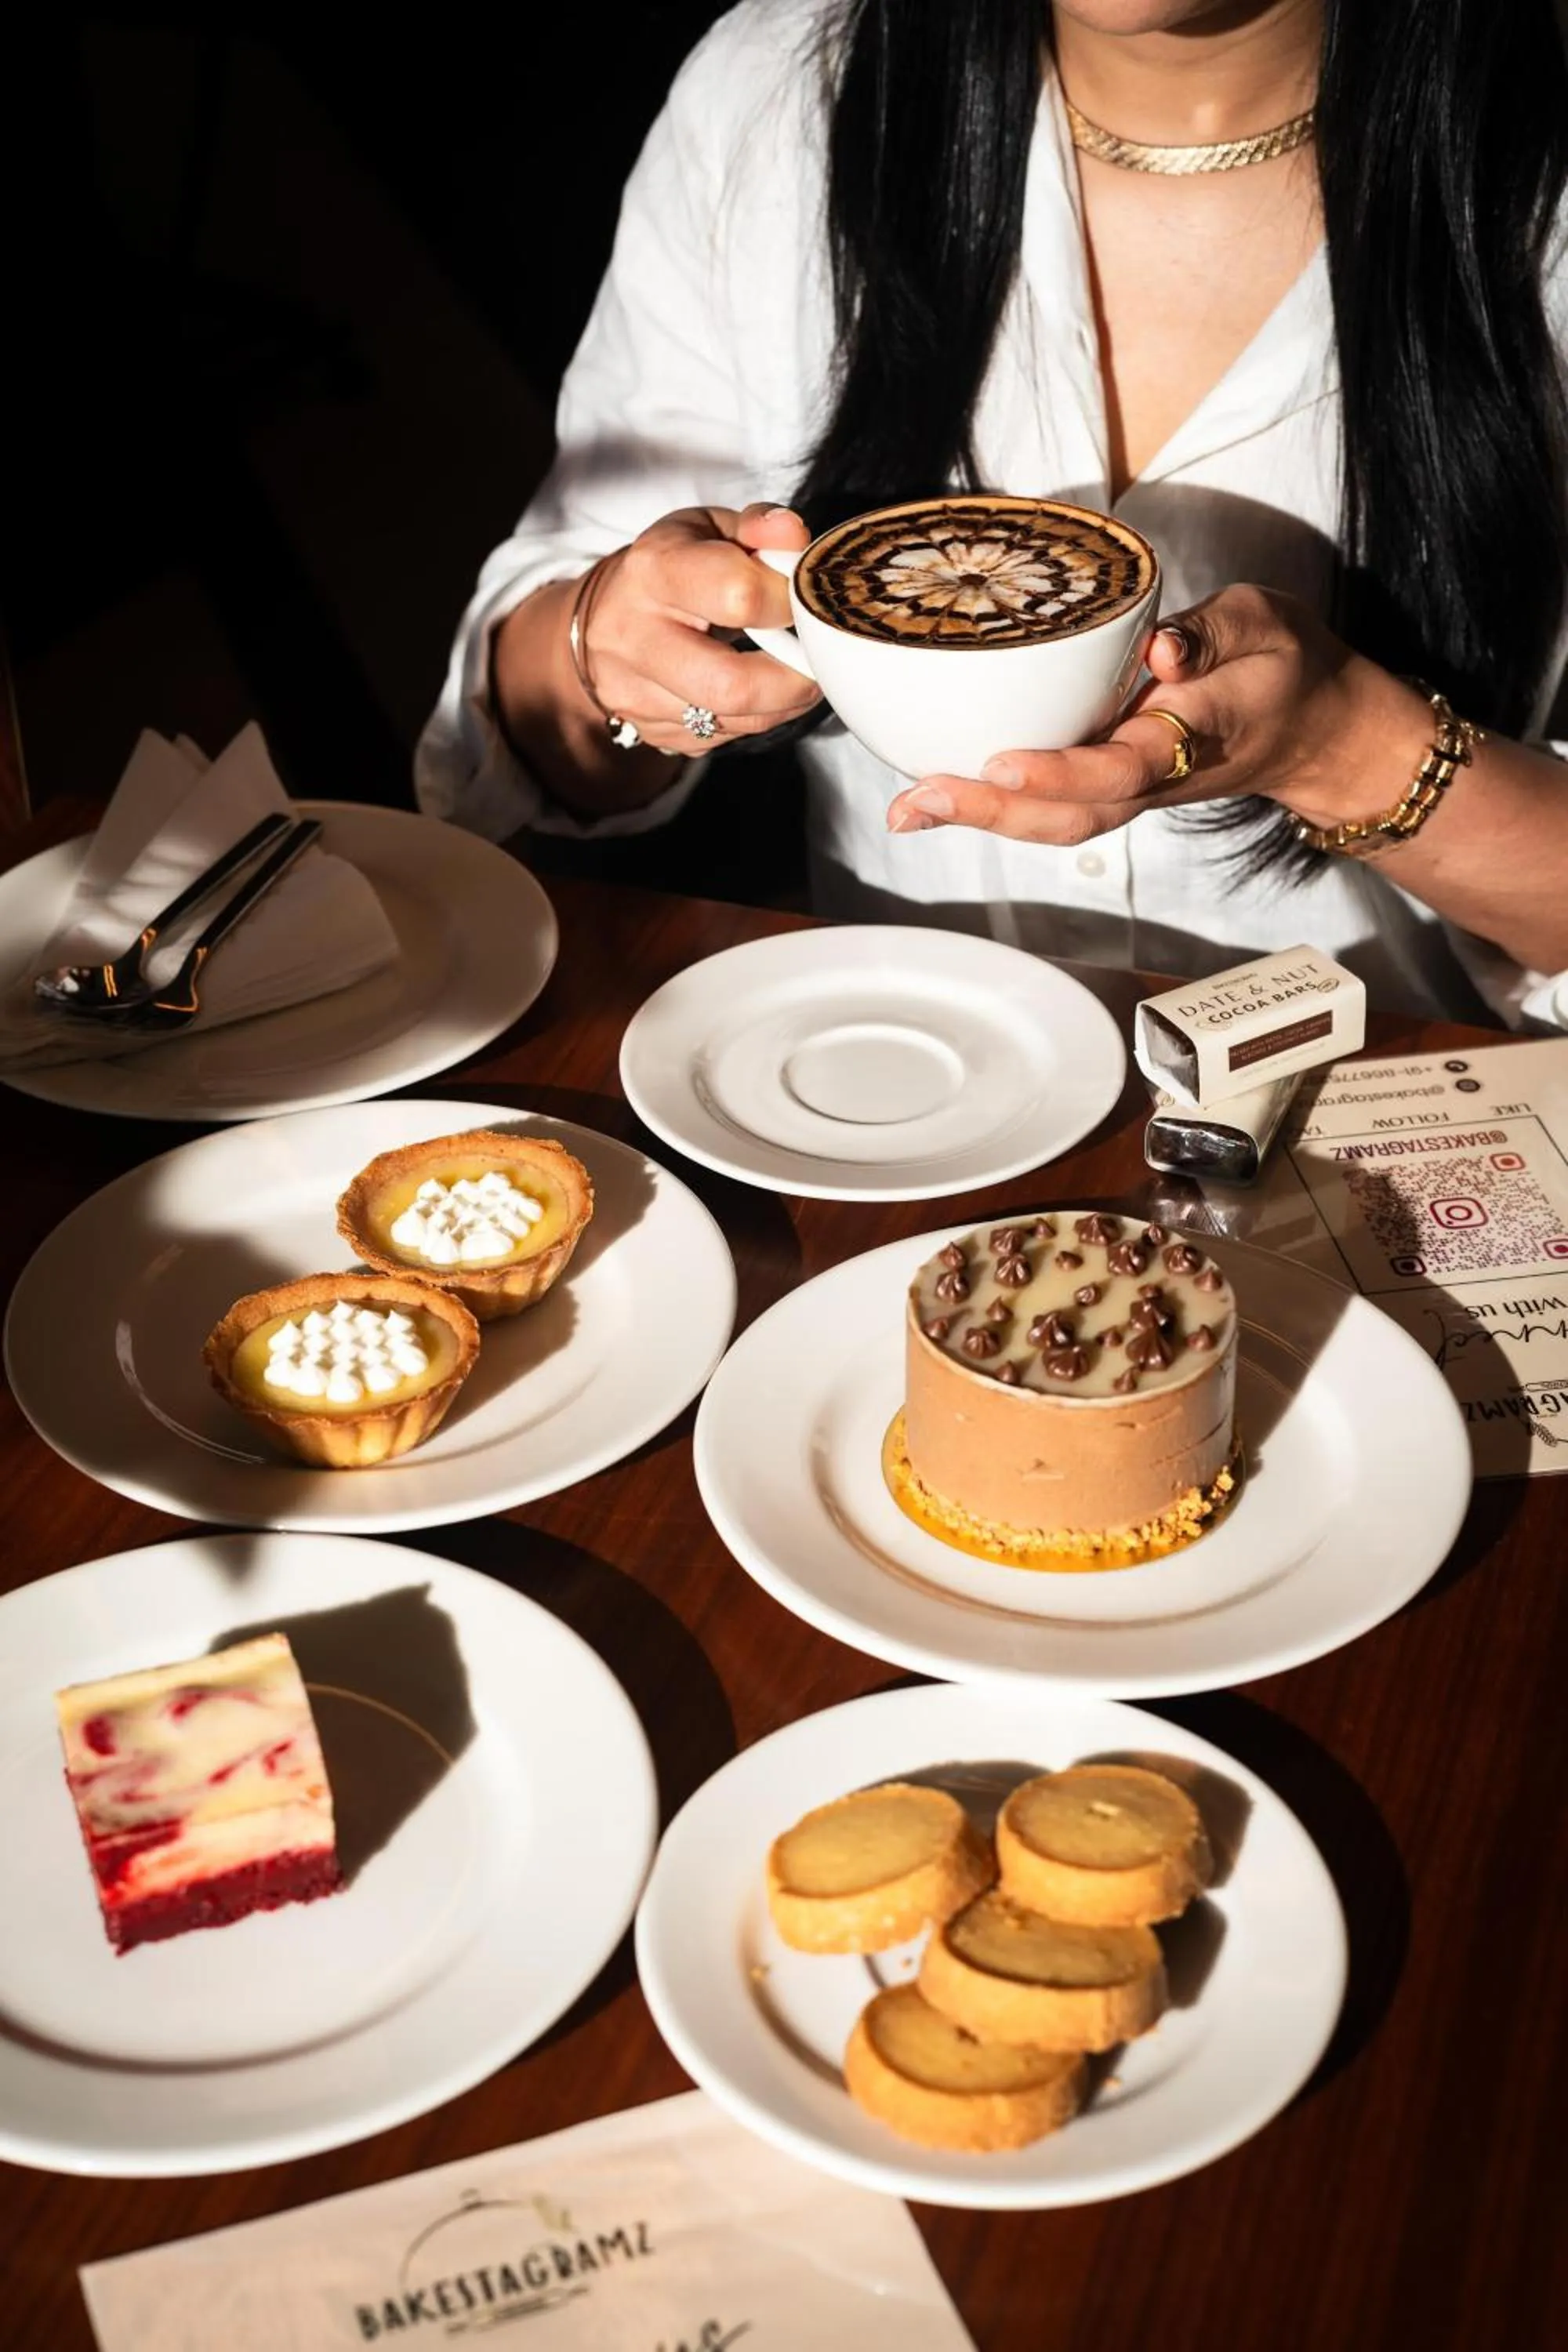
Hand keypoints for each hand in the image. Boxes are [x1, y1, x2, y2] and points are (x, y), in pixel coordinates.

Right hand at [576, 503, 820, 752]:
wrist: (604, 618)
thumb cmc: (672, 566)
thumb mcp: (708, 527)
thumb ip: (758, 527)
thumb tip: (793, 537)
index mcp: (653, 571)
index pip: (738, 595)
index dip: (787, 601)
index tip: (798, 599)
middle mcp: (634, 638)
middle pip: (733, 685)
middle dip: (793, 679)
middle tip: (812, 659)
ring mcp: (635, 694)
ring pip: (736, 720)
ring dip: (782, 701)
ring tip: (791, 670)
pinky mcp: (651, 731)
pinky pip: (725, 736)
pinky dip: (756, 716)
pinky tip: (757, 688)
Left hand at [884, 583, 1429, 842]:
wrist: (1315, 730)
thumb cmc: (1284, 665)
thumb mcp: (1265, 625)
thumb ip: (1212, 633)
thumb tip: (1159, 650)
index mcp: (1193, 735)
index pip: (1122, 766)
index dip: (1062, 771)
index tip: (1004, 762)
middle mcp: (1154, 776)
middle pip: (1070, 813)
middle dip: (993, 811)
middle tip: (918, 798)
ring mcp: (1131, 790)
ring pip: (1054, 822)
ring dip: (980, 819)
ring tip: (907, 809)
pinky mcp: (1112, 786)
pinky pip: (1050, 808)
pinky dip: (993, 808)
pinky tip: (935, 797)